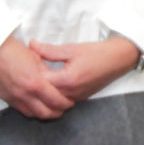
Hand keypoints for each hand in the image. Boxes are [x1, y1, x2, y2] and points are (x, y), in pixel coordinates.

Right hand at [0, 37, 73, 119]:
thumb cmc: (12, 51)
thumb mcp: (36, 58)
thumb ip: (48, 72)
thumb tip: (57, 81)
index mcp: (35, 83)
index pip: (57, 100)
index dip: (66, 103)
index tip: (71, 100)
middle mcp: (25, 95)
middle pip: (47, 113)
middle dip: (59, 112)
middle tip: (64, 107)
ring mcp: (15, 99)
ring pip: (35, 115)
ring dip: (46, 114)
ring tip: (53, 108)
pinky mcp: (7, 99)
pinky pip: (23, 111)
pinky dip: (33, 111)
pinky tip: (38, 106)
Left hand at [26, 36, 141, 105]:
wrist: (118, 60)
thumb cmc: (96, 53)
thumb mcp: (71, 49)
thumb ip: (49, 50)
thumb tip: (31, 45)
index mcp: (67, 80)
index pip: (40, 81)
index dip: (31, 71)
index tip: (25, 62)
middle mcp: (71, 93)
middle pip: (45, 93)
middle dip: (35, 83)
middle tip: (27, 72)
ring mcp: (76, 98)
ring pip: (53, 99)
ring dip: (44, 90)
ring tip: (36, 78)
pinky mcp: (80, 98)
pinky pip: (62, 99)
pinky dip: (53, 93)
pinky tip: (49, 84)